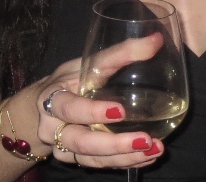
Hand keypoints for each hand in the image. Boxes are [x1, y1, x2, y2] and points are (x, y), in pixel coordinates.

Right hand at [35, 32, 164, 168]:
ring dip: (124, 157)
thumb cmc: (71, 80)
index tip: (120, 111)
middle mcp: (53, 128)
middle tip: (144, 140)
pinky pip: (101, 166)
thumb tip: (156, 39)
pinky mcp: (78, 160)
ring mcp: (64, 148)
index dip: (92, 112)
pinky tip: (148, 157)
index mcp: (52, 98)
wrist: (49, 106)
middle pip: (80, 142)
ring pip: (92, 160)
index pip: (68, 107)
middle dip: (113, 144)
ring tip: (154, 149)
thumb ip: (120, 54)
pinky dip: (126, 163)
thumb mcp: (88, 64)